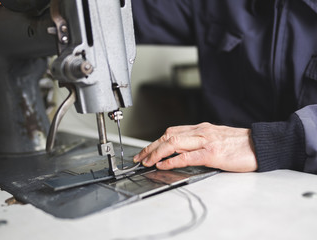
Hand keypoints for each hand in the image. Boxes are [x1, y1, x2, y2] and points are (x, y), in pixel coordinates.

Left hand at [133, 123, 257, 171]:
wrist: (260, 144)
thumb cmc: (240, 143)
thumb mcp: (215, 138)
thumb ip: (198, 142)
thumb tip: (180, 151)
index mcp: (200, 129)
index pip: (171, 132)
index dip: (156, 141)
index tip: (146, 151)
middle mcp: (200, 132)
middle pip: (168, 136)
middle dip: (150, 147)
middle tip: (140, 158)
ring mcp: (206, 142)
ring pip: (174, 143)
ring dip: (156, 153)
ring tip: (146, 162)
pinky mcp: (213, 154)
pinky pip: (188, 156)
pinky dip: (172, 160)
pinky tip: (163, 165)